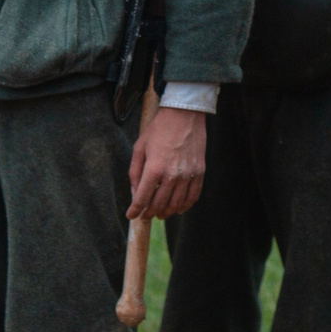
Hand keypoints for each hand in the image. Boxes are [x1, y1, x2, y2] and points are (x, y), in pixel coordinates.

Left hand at [131, 105, 208, 220]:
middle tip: (145, 215)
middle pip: (159, 204)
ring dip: (167, 212)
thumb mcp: (139, 148)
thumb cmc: (159, 130)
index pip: (142, 198)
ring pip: (176, 204)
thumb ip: (135, 172)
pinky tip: (178, 208)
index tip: (131, 216)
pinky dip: (185, 206)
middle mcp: (172, 175)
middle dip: (150, 213)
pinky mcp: (200, 172)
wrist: (184, 115)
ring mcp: (188, 175)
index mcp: (154, 169)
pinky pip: (193, 196)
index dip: (135, 210)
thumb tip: (135, 192)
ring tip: (160, 214)